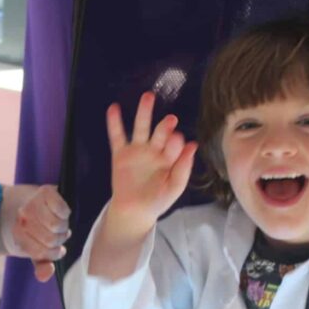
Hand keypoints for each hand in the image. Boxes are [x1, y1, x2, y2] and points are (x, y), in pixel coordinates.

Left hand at [11, 184, 70, 281]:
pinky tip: (61, 212)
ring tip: (58, 224)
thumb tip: (44, 276)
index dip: (52, 253)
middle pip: (52, 240)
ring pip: (58, 226)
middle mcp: (23, 218)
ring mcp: (33, 204)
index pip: (41, 253)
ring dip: (63, 228)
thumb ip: (41, 265)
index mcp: (17, 234)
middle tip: (56, 234)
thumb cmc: (34, 230)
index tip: (53, 248)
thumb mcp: (35, 250)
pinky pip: (62, 209)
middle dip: (58, 239)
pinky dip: (65, 213)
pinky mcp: (45, 191)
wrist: (28, 201)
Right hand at [106, 91, 197, 231]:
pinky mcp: (120, 154)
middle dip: (165, 126)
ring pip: (140, 127)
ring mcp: (137, 150)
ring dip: (144, 112)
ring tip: (148, 97)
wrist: (134, 211)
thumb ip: (183, 169)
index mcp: (170, 157)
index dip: (177, 142)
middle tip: (171, 120)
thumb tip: (193, 146)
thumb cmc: (157, 200)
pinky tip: (114, 109)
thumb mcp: (174, 188)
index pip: (175, 145)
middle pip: (160, 133)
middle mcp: (154, 150)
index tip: (179, 140)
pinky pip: (117, 136)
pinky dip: (115, 123)